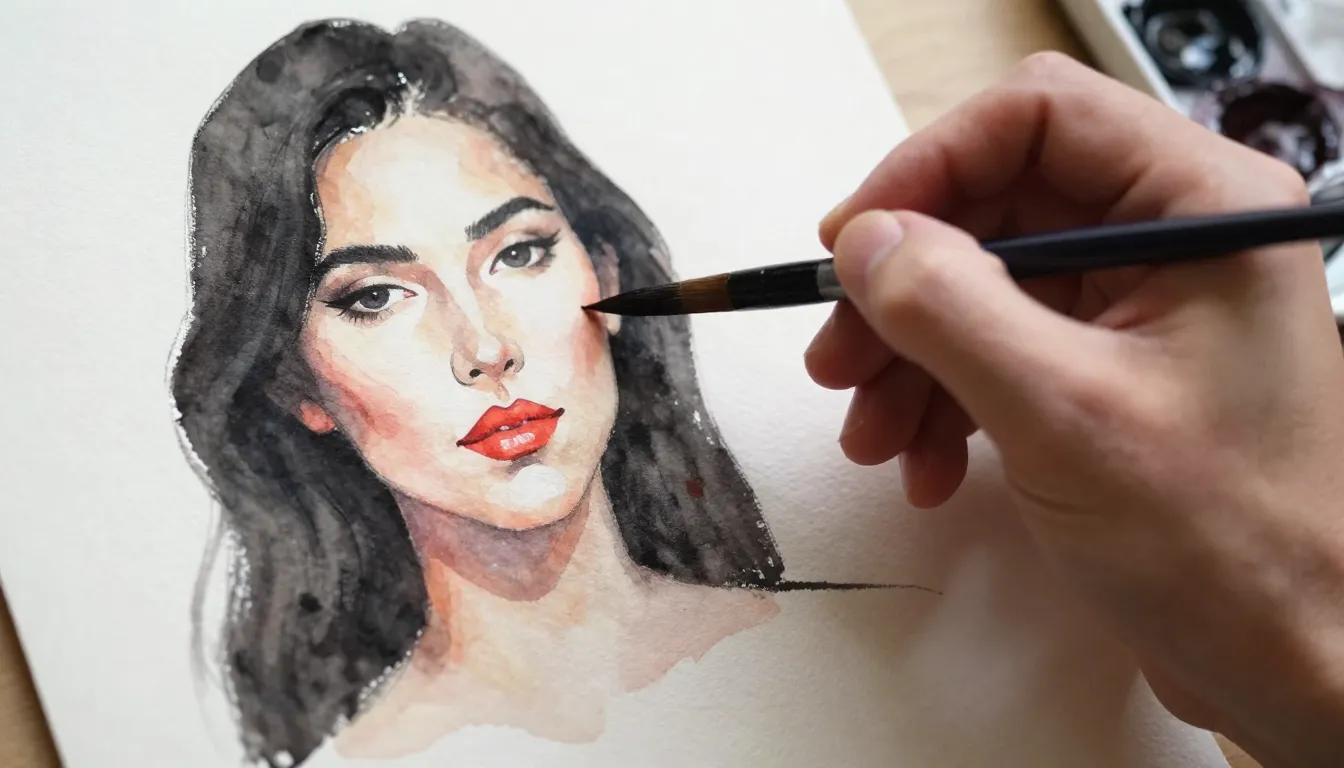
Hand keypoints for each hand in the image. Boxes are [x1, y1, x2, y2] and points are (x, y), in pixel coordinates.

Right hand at [806, 53, 1343, 767]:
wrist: (1293, 661)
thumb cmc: (1230, 544)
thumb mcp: (1063, 414)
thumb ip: (951, 310)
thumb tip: (864, 242)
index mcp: (1200, 208)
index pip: (1036, 118)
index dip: (927, 167)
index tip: (852, 242)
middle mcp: (1174, 239)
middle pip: (995, 205)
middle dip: (904, 288)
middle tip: (836, 356)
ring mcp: (1141, 306)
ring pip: (984, 283)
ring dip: (910, 355)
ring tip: (869, 434)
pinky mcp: (1111, 368)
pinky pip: (1000, 348)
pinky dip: (946, 399)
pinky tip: (925, 465)